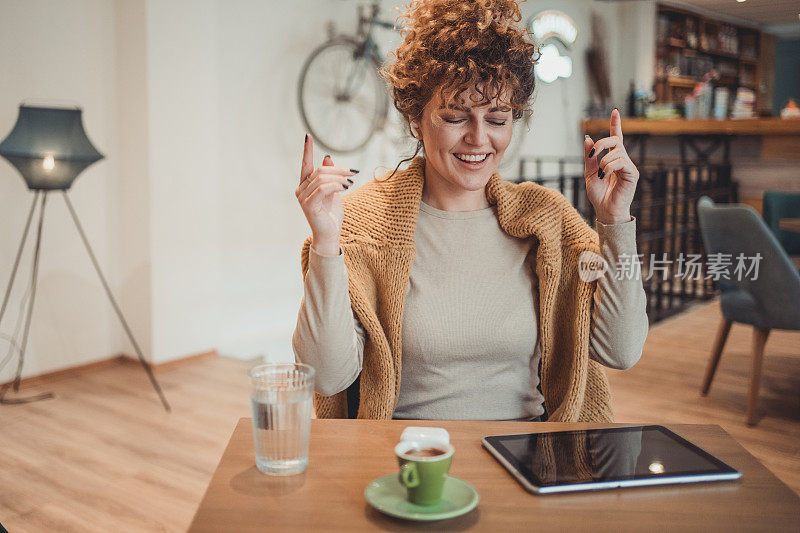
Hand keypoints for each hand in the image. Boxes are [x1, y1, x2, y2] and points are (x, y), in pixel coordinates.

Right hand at [295, 135, 357, 255]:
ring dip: (339, 178)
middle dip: (338, 169)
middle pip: (319, 171)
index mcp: (305, 185)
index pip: (305, 164)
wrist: (330, 235)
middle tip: (353, 172)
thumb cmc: (331, 215)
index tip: (308, 136)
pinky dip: (336, 185)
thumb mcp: (333, 191)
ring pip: (322, 178)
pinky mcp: (308, 205)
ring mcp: (303, 198)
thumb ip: (330, 176)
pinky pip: (322, 189)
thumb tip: (327, 157)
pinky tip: (345, 187)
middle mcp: (301, 190)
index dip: (307, 150)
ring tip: (351, 182)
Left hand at [584, 109, 639, 224]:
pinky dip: (609, 167)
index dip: (615, 124)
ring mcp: (628, 166)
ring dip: (603, 161)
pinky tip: (606, 175)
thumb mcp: (589, 174)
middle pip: (615, 140)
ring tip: (601, 174)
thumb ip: (589, 157)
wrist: (605, 211)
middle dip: (602, 142)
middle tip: (592, 152)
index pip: (616, 138)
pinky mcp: (632, 173)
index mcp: (612, 159)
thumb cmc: (599, 195)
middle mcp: (622, 160)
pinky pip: (620, 162)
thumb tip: (588, 139)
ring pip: (616, 152)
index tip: (615, 111)